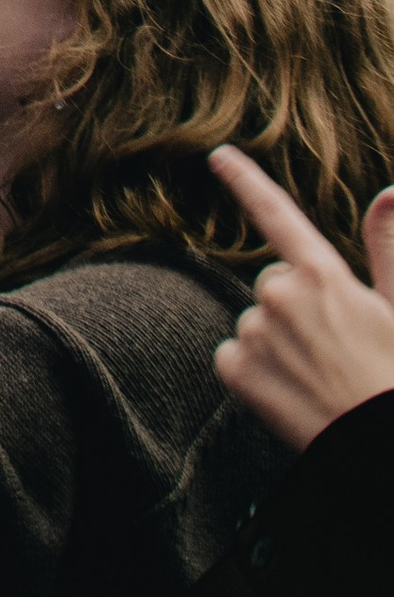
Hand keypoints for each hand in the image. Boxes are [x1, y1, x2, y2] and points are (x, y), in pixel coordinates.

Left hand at [210, 148, 393, 449]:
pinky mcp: (236, 371)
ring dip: (278, 343)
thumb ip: (389, 248)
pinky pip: (233, 357)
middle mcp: (281, 296)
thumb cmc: (393, 375)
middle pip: (273, 284)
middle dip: (296, 307)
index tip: (218, 154)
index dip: (246, 181)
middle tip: (335, 347)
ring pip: (256, 323)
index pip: (277, 215)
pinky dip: (254, 372)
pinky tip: (291, 393)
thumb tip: (390, 191)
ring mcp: (255, 334)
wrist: (379, 442)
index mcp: (324, 276)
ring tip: (320, 376)